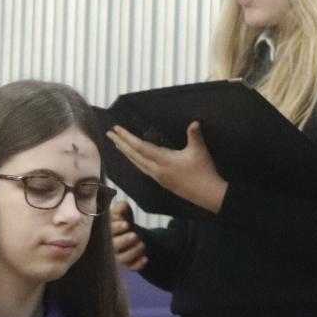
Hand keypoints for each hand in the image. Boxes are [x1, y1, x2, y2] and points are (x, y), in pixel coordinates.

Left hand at [106, 122, 228, 214]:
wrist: (207, 194)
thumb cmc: (203, 171)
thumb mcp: (200, 151)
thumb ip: (194, 135)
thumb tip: (194, 122)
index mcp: (163, 160)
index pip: (140, 147)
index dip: (127, 137)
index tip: (116, 129)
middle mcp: (156, 169)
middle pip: (134, 155)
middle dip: (121, 143)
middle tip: (109, 134)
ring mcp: (158, 177)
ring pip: (137, 163)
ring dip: (126, 152)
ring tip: (117, 144)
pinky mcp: (162, 181)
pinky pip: (142, 169)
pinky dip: (134, 161)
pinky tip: (134, 159)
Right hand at [110, 199, 147, 271]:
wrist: (129, 234)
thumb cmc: (122, 221)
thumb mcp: (121, 213)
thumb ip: (121, 208)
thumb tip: (122, 206)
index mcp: (106, 233)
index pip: (107, 231)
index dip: (116, 228)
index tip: (126, 224)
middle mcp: (110, 246)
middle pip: (114, 246)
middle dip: (124, 241)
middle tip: (134, 235)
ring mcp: (119, 256)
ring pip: (123, 259)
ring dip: (133, 252)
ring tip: (142, 243)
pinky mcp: (128, 264)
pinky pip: (132, 268)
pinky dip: (139, 264)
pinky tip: (146, 258)